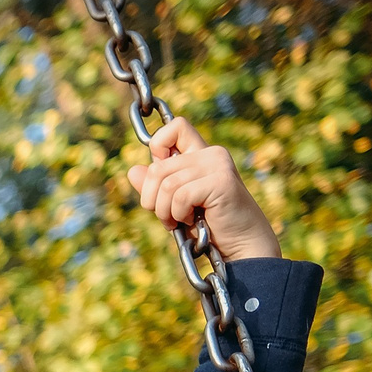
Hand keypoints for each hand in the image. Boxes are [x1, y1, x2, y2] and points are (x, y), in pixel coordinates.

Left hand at [124, 117, 280, 261]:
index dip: (157, 147)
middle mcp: (211, 153)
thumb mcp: (173, 204)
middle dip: (152, 199)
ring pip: (166, 184)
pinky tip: (192, 220)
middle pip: (158, 167)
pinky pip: (180, 196)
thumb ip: (155, 187)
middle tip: (167, 217)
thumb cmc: (207, 225)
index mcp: (200, 153)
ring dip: (165, 211)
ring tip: (179, 221)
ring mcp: (218, 165)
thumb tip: (132, 170)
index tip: (160, 179)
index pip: (175, 127)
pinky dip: (178, 214)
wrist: (239, 244)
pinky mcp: (221, 181)